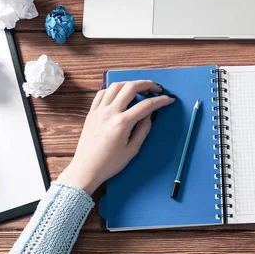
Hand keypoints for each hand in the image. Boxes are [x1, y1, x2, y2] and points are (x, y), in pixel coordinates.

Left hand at [58, 81, 175, 194]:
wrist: (86, 169)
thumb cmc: (110, 163)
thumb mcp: (132, 150)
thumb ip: (143, 129)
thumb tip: (149, 114)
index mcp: (122, 123)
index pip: (146, 105)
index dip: (160, 100)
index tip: (169, 99)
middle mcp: (110, 112)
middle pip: (130, 87)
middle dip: (147, 84)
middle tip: (156, 89)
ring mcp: (99, 110)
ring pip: (116, 86)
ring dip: (130, 84)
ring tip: (139, 90)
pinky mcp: (91, 112)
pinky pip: (102, 93)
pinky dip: (113, 90)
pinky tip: (120, 95)